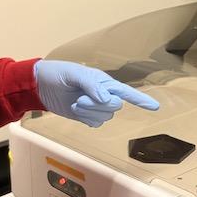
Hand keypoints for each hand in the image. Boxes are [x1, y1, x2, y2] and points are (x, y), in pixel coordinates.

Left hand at [34, 60, 159, 127]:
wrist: (41, 85)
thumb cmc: (59, 73)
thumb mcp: (75, 74)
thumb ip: (92, 85)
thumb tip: (106, 99)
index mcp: (105, 82)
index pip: (127, 92)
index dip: (141, 99)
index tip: (155, 107)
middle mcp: (104, 95)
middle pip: (115, 106)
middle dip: (97, 105)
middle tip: (79, 100)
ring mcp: (95, 107)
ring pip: (105, 116)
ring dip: (89, 112)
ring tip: (75, 103)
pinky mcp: (86, 116)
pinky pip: (95, 123)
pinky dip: (86, 119)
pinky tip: (76, 112)